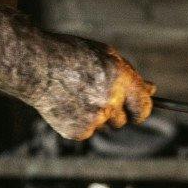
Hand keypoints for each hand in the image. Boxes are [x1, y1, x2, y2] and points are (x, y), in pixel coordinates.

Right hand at [32, 36, 155, 139]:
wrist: (35, 66)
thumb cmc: (72, 55)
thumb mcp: (106, 56)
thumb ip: (130, 76)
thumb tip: (152, 90)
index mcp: (121, 80)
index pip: (144, 108)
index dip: (140, 110)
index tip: (136, 110)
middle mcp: (110, 101)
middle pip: (123, 120)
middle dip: (114, 112)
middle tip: (94, 96)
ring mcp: (94, 119)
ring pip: (103, 126)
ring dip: (95, 116)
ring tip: (76, 95)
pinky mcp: (77, 132)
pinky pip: (86, 132)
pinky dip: (78, 122)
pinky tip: (66, 104)